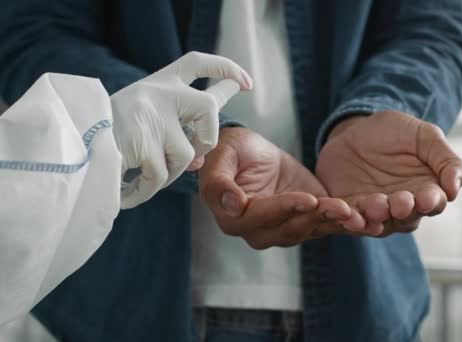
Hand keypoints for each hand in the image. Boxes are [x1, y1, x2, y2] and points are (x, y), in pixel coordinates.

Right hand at [112, 52, 252, 208]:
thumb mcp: (140, 118)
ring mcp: (150, 114)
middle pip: (208, 107)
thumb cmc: (102, 133)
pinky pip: (160, 175)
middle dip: (208, 138)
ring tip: (145, 180)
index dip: (224, 69)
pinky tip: (131, 196)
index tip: (245, 82)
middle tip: (192, 158)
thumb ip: (172, 130)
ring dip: (170, 174)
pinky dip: (146, 192)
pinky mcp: (141, 140)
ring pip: (185, 153)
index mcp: (159, 83)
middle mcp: (158, 92)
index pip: (197, 63)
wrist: (65, 142)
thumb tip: (197, 160)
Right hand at [198, 127, 365, 248]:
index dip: (285, 208)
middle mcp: (260, 232)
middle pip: (291, 228)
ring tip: (358, 214)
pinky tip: (368, 219)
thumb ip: (218, 182)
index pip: (261, 217)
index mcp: (234, 219)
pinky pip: (328, 224)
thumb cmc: (230, 152)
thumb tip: (230, 204)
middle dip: (318, 217)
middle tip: (343, 208)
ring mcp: (286, 229)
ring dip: (336, 223)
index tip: (307, 199)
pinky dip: (347, 223)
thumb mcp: (220, 158)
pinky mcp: (308, 220)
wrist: (251, 153)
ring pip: (313, 228)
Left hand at [316, 111, 461, 235]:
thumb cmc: (395, 133)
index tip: (426, 198)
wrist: (355, 128)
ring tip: (375, 206)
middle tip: (400, 203)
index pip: (434, 203)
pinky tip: (344, 212)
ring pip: (377, 224)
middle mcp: (401, 207)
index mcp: (426, 191)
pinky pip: (346, 220)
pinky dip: (345, 219)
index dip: (431, 202)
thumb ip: (447, 160)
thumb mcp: (425, 136)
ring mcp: (374, 211)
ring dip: (375, 218)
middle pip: (406, 219)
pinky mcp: (347, 209)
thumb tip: (455, 189)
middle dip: (403, 212)